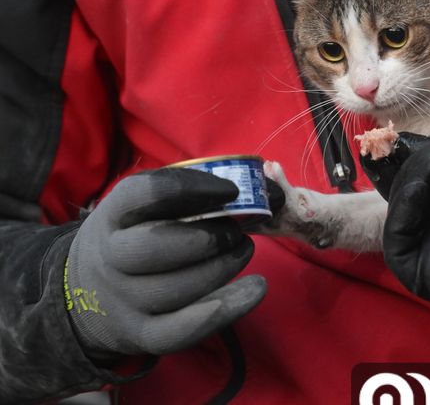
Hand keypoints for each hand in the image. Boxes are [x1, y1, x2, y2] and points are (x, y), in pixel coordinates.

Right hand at [64, 168, 266, 358]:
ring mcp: (122, 302)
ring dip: (223, 266)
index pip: (146, 194)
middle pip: (158, 247)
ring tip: (243, 249)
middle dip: (209, 237)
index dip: (194, 188)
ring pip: (178, 287)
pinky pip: (184, 330)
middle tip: (236, 230)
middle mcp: (109, 259)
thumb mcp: (137, 210)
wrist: (82, 297)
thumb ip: (180, 196)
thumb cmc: (130, 240)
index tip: (231, 191)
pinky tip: (255, 289)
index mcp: (110, 216)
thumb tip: (252, 189)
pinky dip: (226, 309)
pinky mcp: (140, 335)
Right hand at [382, 133, 429, 303]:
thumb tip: (406, 148)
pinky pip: (396, 245)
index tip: (400, 148)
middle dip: (410, 176)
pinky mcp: (425, 278)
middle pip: (406, 207)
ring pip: (399, 223)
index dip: (410, 171)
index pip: (421, 195)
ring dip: (408, 188)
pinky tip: (419, 189)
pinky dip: (401, 212)